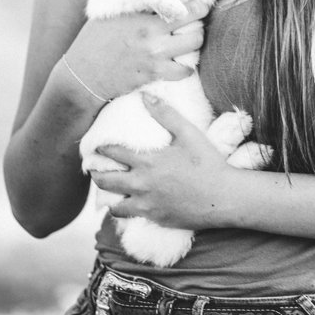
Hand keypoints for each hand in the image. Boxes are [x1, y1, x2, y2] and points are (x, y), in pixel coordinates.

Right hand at [64, 0, 209, 100]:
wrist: (82, 74)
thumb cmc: (94, 39)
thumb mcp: (112, 12)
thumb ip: (134, 1)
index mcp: (143, 17)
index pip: (183, 7)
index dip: (197, 5)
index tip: (200, 4)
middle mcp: (152, 36)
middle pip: (196, 28)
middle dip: (200, 24)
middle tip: (196, 23)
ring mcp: (155, 57)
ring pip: (194, 48)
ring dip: (195, 44)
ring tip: (190, 41)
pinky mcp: (153, 75)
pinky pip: (183, 72)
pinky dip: (186, 68)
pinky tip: (181, 64)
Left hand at [91, 93, 234, 228]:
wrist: (223, 198)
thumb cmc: (207, 163)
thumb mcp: (188, 133)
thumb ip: (165, 113)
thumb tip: (145, 95)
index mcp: (147, 162)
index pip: (113, 153)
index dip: (101, 149)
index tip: (95, 146)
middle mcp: (142, 185)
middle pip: (106, 181)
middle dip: (96, 174)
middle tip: (92, 170)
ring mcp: (147, 205)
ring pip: (114, 205)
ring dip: (108, 196)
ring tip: (106, 190)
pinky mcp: (155, 219)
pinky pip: (131, 217)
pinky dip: (124, 211)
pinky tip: (126, 206)